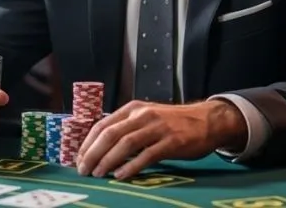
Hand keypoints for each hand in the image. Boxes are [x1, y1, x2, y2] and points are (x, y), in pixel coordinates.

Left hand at [76, 99, 246, 179]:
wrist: (206, 120)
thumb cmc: (173, 122)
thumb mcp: (147, 117)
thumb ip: (127, 127)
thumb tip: (100, 148)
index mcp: (133, 108)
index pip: (103, 124)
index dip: (88, 143)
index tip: (79, 159)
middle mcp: (143, 115)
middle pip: (111, 133)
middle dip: (93, 153)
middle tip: (83, 170)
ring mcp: (158, 127)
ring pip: (126, 143)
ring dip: (108, 160)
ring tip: (98, 174)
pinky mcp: (172, 141)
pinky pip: (147, 155)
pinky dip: (132, 166)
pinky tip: (121, 176)